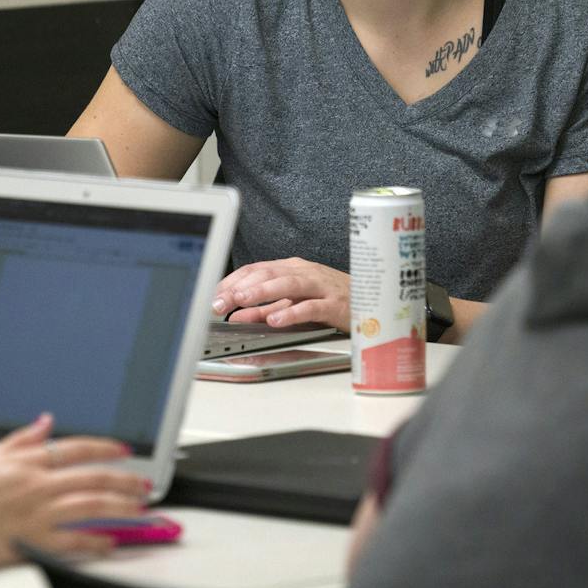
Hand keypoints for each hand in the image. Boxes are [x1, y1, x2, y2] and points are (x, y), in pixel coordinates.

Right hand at [0, 414, 149, 572]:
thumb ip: (22, 438)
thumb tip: (46, 420)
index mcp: (26, 462)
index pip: (75, 448)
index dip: (104, 447)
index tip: (124, 450)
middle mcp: (36, 485)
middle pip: (91, 477)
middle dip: (124, 479)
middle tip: (144, 483)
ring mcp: (36, 514)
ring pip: (90, 505)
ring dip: (120, 506)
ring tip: (139, 508)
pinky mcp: (31, 541)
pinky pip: (72, 540)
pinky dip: (95, 541)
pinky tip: (110, 540)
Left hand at [211, 257, 350, 332]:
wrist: (376, 302)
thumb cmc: (333, 300)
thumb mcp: (293, 303)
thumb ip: (263, 309)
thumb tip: (235, 315)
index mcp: (292, 268)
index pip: (255, 269)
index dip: (231, 280)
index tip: (212, 294)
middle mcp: (305, 272)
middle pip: (267, 274)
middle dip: (240, 287)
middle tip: (218, 301)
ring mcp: (321, 287)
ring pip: (288, 285)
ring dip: (262, 292)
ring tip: (242, 301)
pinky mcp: (336, 305)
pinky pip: (311, 307)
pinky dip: (291, 312)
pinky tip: (275, 320)